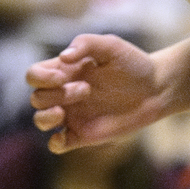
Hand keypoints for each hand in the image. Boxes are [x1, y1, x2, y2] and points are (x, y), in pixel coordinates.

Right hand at [29, 32, 163, 151]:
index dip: (40, 77)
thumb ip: (86, 43)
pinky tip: (64, 137)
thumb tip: (63, 58)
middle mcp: (64, 93)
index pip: (34, 75)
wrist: (156, 88)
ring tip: (63, 112)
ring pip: (40, 120)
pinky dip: (54, 143)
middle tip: (88, 90)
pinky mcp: (83, 134)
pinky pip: (57, 144)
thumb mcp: (111, 46)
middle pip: (36, 97)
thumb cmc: (132, 63)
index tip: (63, 76)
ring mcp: (73, 115)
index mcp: (65, 71)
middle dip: (55, 94)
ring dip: (46, 117)